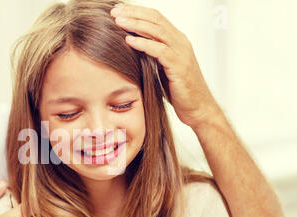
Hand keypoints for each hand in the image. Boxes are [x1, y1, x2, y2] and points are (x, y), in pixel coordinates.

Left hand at [111, 4, 222, 129]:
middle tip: (115, 12)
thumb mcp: (162, 68)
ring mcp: (181, 53)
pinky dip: (143, 44)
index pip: (156, 18)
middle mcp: (180, 42)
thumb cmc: (179, 91)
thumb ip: (152, 55)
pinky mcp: (179, 66)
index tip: (118, 10)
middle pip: (155, 19)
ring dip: (136, 25)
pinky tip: (129, 41)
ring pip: (157, 31)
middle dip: (134, 13)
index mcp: (176, 40)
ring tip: (119, 22)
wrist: (198, 108)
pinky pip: (160, 51)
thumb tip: (131, 48)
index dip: (137, 12)